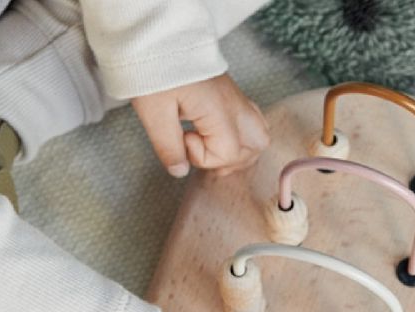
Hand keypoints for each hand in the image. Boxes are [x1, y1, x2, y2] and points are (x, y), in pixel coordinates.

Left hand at [132, 73, 269, 177]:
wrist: (161, 38)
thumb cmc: (157, 71)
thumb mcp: (154, 113)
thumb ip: (169, 147)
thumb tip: (180, 171)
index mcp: (219, 110)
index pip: (227, 152)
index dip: (202, 156)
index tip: (183, 139)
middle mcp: (235, 106)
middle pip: (255, 146)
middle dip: (229, 159)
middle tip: (202, 153)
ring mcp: (237, 99)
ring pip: (259, 134)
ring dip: (240, 150)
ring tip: (213, 149)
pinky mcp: (232, 94)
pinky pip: (252, 120)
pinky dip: (242, 135)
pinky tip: (221, 135)